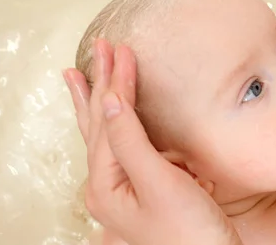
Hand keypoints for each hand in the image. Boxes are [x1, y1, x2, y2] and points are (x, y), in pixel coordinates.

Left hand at [63, 39, 240, 244]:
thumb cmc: (190, 235)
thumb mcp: (159, 184)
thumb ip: (130, 141)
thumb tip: (110, 99)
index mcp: (105, 185)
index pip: (108, 120)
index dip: (114, 82)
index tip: (120, 49)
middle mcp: (108, 186)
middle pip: (99, 124)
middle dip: (99, 84)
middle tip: (98, 50)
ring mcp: (125, 189)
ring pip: (110, 134)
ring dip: (104, 102)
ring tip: (85, 77)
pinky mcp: (146, 190)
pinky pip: (133, 149)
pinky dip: (131, 127)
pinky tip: (128, 114)